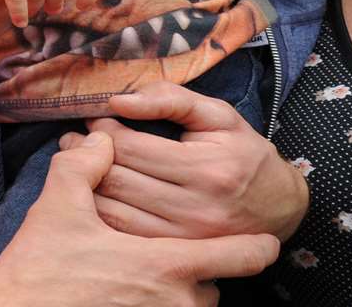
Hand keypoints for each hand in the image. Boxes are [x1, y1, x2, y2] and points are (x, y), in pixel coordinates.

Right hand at [0, 131, 279, 306]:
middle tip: (186, 248)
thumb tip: (103, 138)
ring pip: (196, 306)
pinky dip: (169, 304)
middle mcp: (175, 301)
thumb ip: (84, 165)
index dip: (256, 248)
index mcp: (166, 264)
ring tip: (167, 274)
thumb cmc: (39, 269)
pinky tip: (151, 293)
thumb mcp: (57, 208)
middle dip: (207, 267)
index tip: (265, 242)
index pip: (239, 257)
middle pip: (215, 286)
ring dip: (189, 291)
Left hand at [68, 82, 308, 240]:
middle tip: (71, 141)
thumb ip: (171, 100)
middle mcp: (194, 206)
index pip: (132, 147)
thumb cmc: (245, 153)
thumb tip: (119, 99)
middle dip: (86, 156)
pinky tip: (94, 195)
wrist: (280, 207)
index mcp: (204, 168)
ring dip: (86, 187)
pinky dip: (101, 214)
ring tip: (78, 165)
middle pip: (119, 179)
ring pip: (115, 211)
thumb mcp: (218, 115)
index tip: (93, 119)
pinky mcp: (177, 252)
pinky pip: (125, 234)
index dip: (103, 130)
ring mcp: (184, 236)